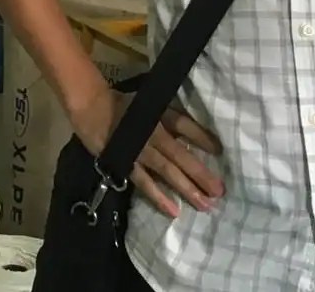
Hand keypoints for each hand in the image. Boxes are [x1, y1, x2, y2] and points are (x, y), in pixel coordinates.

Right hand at [69, 87, 224, 218]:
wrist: (93, 107)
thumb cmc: (128, 104)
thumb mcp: (154, 102)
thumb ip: (173, 115)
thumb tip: (198, 129)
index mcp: (162, 116)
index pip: (187, 127)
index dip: (204, 139)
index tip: (221, 153)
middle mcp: (154, 134)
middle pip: (181, 155)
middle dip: (201, 174)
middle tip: (219, 191)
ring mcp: (140, 152)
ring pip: (167, 172)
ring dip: (186, 189)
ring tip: (204, 204)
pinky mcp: (126, 164)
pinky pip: (144, 183)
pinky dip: (158, 197)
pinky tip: (173, 211)